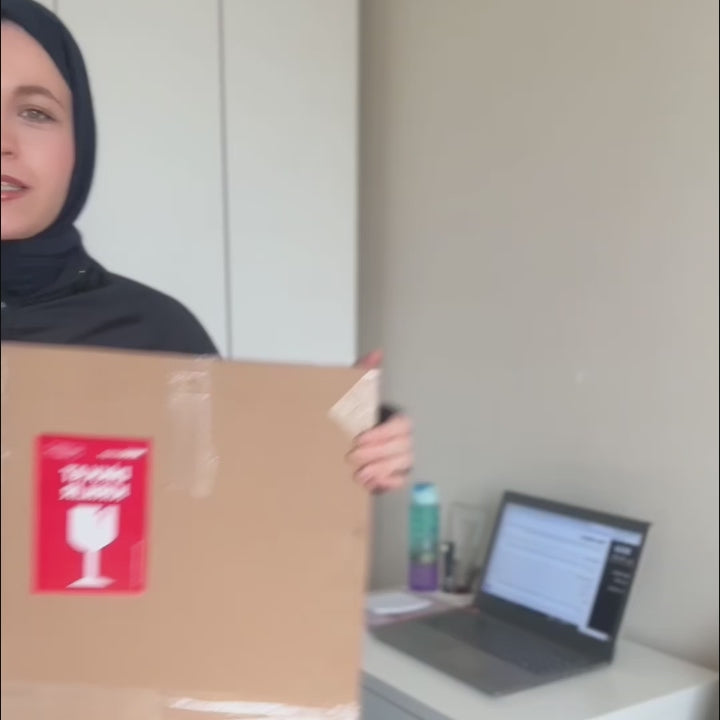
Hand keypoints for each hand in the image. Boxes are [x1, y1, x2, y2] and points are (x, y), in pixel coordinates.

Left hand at [346, 350, 413, 492]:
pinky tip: (372, 484)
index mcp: (396, 415)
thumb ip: (365, 371)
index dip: (383, 435)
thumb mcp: (355, 387)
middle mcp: (404, 436)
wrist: (339, 425)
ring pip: (403, 465)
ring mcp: (402, 456)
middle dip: (379, 454)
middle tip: (353, 456)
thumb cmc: (352, 404)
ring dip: (383, 470)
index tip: (360, 439)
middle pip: (404, 448)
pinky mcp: (394, 472)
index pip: (400, 426)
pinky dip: (388, 484)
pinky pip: (400, 481)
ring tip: (360, 474)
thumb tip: (377, 353)